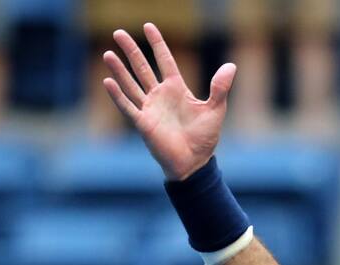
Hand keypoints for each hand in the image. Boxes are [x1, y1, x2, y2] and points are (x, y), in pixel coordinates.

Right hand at [102, 23, 234, 180]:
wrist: (195, 163)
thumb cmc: (204, 137)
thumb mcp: (216, 110)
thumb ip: (220, 88)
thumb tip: (231, 66)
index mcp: (177, 89)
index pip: (165, 60)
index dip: (157, 44)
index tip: (148, 26)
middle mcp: (160, 95)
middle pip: (142, 67)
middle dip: (131, 51)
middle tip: (118, 33)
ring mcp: (150, 108)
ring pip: (131, 84)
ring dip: (120, 70)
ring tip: (108, 53)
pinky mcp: (143, 123)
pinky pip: (128, 107)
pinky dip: (118, 95)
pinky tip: (108, 82)